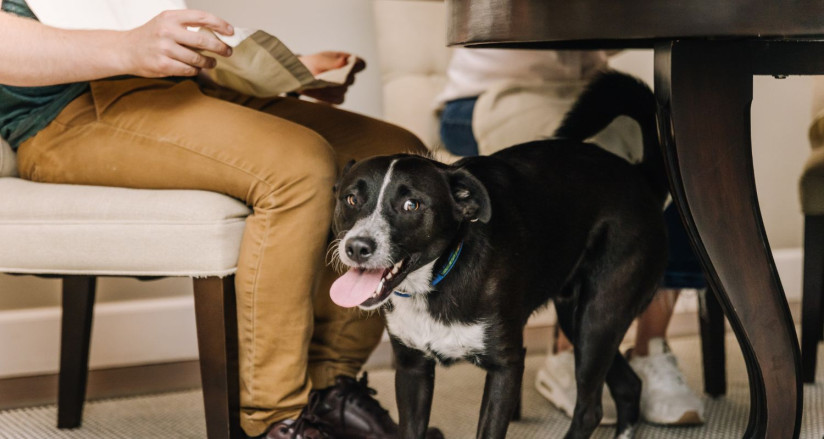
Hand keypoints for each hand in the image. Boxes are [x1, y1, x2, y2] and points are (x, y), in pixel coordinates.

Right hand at [119, 9, 233, 77]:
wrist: (125, 50)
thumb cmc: (151, 36)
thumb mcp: (166, 22)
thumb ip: (187, 25)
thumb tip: (217, 34)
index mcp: (170, 17)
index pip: (202, 17)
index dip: (220, 24)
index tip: (230, 32)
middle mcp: (167, 31)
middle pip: (203, 40)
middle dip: (220, 47)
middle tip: (228, 51)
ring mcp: (164, 48)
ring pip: (197, 58)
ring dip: (208, 62)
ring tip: (212, 62)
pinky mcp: (163, 64)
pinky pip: (188, 70)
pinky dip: (195, 70)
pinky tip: (196, 68)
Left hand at [297, 52, 365, 104]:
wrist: (301, 75)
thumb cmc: (313, 64)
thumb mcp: (320, 60)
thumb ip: (331, 62)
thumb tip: (344, 62)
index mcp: (348, 61)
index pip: (360, 65)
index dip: (356, 66)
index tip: (344, 64)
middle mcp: (349, 76)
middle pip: (350, 80)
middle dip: (337, 78)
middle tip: (323, 75)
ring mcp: (344, 88)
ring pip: (342, 90)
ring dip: (329, 88)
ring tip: (316, 83)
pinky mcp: (337, 98)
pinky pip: (337, 100)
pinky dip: (327, 96)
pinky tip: (317, 91)